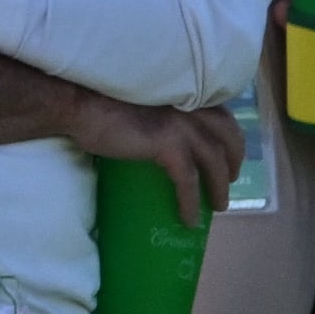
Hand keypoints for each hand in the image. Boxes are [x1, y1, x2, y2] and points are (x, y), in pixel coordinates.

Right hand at [66, 90, 241, 225]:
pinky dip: (190, 202)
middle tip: (230, 180)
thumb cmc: (101, 105)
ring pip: (215, 162)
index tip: (229, 155)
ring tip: (218, 206)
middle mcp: (191, 107)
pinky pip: (188, 181)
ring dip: (220, 187)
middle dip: (234, 162)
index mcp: (186, 95)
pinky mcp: (168, 145)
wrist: (80, 107)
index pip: (222, 117)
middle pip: (228, 138)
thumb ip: (162, 114)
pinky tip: (189, 218)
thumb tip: (160, 136)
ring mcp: (182, 126)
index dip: (230, 138)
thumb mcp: (143, 105)